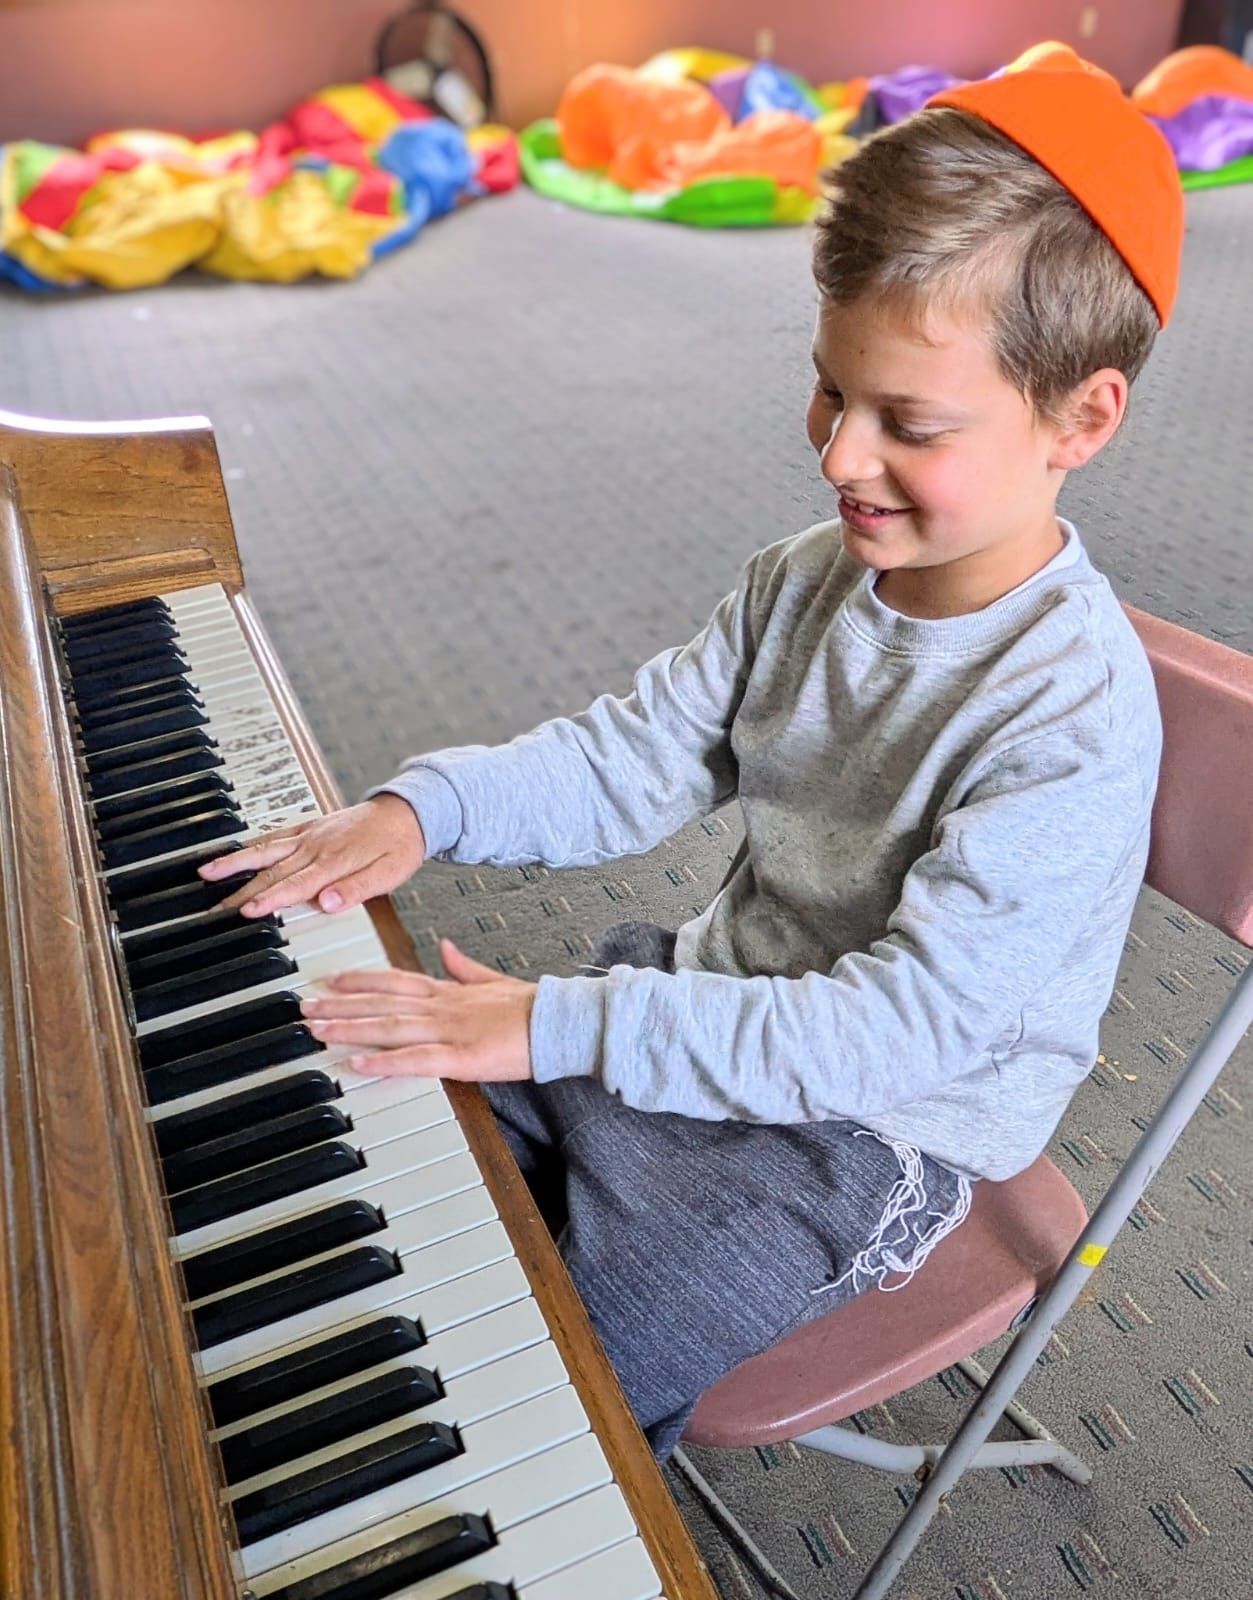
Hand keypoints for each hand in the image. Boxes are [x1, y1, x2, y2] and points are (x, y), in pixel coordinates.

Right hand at [198, 794, 425, 917]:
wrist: (407, 812)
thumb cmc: (399, 845)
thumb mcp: (390, 873)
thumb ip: (358, 888)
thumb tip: (328, 902)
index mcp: (336, 860)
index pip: (296, 884)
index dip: (270, 899)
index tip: (248, 911)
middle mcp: (317, 846)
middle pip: (272, 872)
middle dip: (241, 892)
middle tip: (216, 911)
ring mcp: (310, 835)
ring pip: (265, 851)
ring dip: (235, 862)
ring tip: (207, 872)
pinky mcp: (309, 828)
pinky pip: (274, 837)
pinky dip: (251, 846)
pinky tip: (234, 854)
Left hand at [300, 938, 534, 1081]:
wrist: (561, 1022)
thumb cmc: (532, 1007)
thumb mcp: (493, 980)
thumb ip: (464, 967)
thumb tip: (445, 947)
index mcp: (450, 991)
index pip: (396, 981)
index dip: (360, 980)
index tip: (331, 979)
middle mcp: (443, 1007)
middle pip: (382, 1002)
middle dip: (341, 1005)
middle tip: (305, 1007)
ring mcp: (450, 1030)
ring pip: (390, 1027)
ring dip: (351, 1028)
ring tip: (318, 1029)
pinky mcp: (462, 1057)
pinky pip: (416, 1060)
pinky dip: (385, 1061)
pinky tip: (358, 1064)